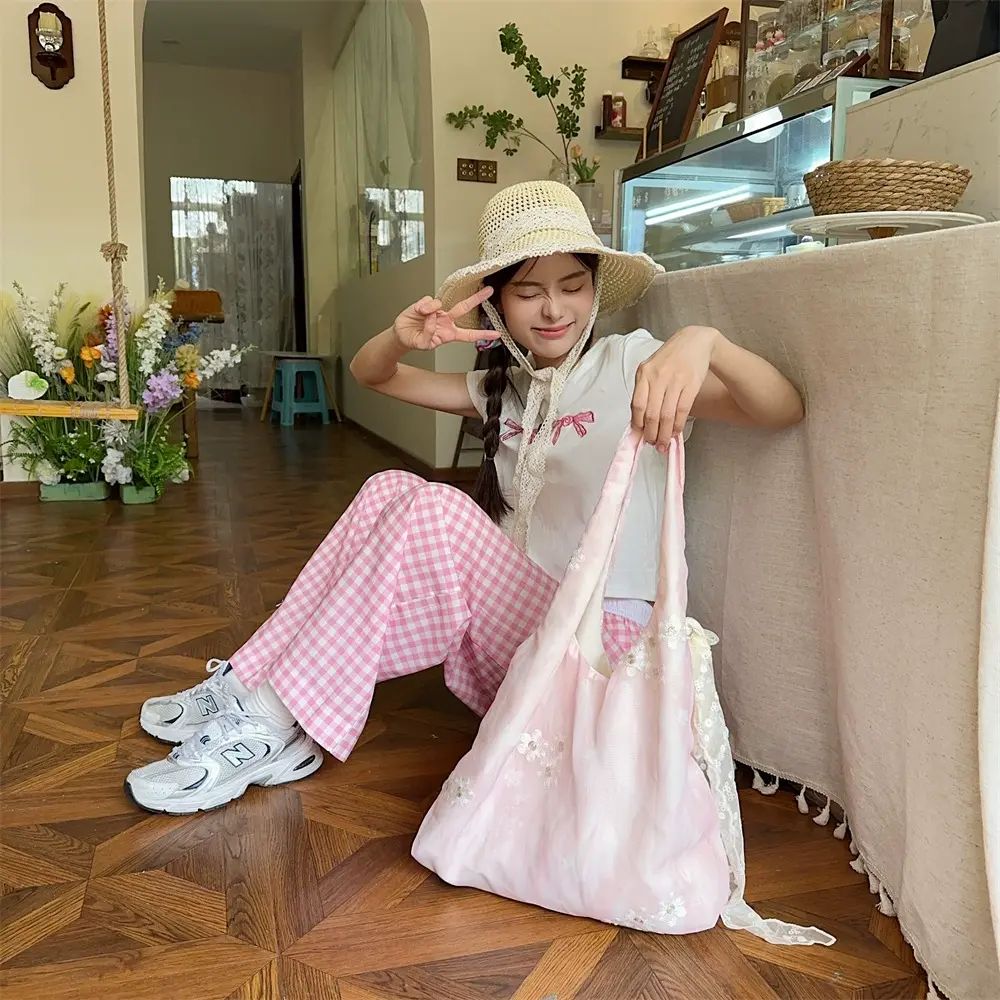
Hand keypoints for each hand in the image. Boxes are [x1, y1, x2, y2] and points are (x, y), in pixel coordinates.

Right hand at [393, 287, 498, 351]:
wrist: (401, 334)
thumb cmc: (414, 340)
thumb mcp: (423, 344)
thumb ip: (430, 333)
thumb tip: (433, 316)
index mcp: (449, 333)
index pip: (469, 335)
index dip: (483, 334)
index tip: (496, 334)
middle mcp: (446, 320)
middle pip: (464, 308)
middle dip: (477, 298)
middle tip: (488, 291)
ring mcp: (437, 311)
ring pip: (440, 303)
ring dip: (430, 309)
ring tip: (421, 317)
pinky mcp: (426, 303)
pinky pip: (427, 301)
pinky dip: (422, 307)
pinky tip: (418, 312)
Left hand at [631, 326, 719, 450]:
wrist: (695, 342)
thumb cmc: (670, 358)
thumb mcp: (651, 369)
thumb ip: (644, 390)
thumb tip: (640, 420)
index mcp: (644, 373)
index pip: (637, 405)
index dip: (638, 424)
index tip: (639, 436)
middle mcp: (658, 376)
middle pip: (652, 413)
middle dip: (651, 433)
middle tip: (653, 444)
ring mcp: (675, 380)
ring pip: (667, 415)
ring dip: (665, 434)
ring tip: (663, 443)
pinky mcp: (691, 384)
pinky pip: (682, 411)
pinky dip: (678, 425)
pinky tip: (676, 432)